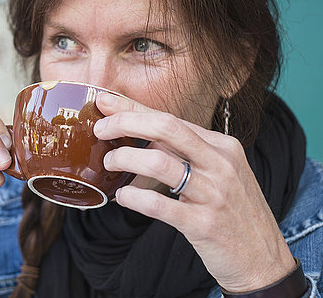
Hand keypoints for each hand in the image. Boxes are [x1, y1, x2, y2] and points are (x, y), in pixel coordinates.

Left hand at [93, 92, 295, 291]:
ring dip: (125, 159)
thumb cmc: (231, 210)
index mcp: (222, 146)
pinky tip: (123, 197)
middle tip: (100, 130)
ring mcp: (213, 193)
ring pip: (158, 163)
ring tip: (109, 163)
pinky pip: (159, 205)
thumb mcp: (217, 172)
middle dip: (126, 123)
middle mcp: (220, 163)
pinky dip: (134, 198)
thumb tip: (138, 132)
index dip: (134, 109)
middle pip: (165, 128)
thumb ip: (184, 152)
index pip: (171, 118)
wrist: (263, 259)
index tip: (105, 104)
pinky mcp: (203, 223)